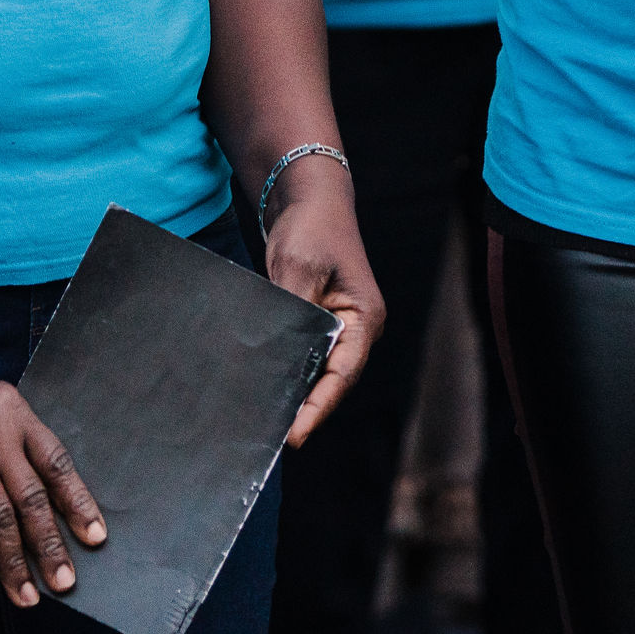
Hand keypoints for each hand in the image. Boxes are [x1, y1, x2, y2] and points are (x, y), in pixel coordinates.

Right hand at [0, 351, 104, 606]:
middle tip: (65, 582)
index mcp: (13, 412)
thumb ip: (9, 443)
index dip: (78, 502)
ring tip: (26, 596)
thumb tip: (32, 508)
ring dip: (13, 564)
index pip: (56, 463)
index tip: (95, 537)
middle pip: (31, 498)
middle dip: (51, 546)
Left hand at [260, 166, 382, 448]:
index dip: (318, 408)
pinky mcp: (323, 319)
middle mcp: (359, 327)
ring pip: (321, 371)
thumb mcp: (297, 270)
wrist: (309, 196)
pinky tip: (270, 387)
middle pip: (334, 380)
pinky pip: (310, 356)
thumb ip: (292, 315)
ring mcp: (343, 325)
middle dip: (307, 409)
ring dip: (299, 394)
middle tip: (274, 437)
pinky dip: (293, 373)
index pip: (342, 375)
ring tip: (269, 422)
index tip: (294, 436)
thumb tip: (277, 358)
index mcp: (365, 318)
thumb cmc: (311, 228)